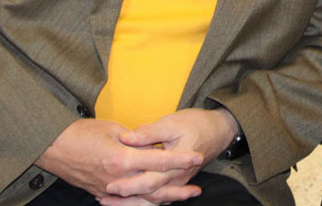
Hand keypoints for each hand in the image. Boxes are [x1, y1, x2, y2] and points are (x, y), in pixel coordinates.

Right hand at [35, 118, 202, 200]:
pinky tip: (157, 202)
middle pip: (154, 186)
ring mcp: (109, 189)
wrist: (53, 147)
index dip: (179, 159)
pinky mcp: (102, 193)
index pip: (158, 160)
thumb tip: (152, 144)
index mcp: (121, 157)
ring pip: (143, 200)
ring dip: (165, 199)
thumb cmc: (81, 132)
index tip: (196, 157)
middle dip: (178, 187)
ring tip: (183, 197)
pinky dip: (144, 203)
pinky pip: (128, 203)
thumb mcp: (111, 127)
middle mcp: (117, 177)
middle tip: (197, 189)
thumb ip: (135, 138)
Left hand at [99, 108, 239, 204]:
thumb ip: (148, 133)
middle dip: (125, 199)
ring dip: (131, 203)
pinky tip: (126, 200)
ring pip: (152, 200)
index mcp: (175, 166)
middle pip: (148, 196)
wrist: (219, 130)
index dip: (129, 185)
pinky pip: (158, 197)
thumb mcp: (172, 123)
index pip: (149, 181)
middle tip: (102, 197)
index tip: (109, 185)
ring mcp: (177, 183)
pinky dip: (142, 200)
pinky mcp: (175, 182)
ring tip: (108, 202)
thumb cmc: (196, 124)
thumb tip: (125, 137)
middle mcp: (176, 179)